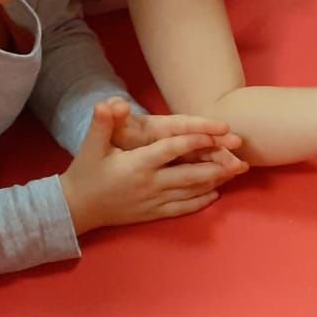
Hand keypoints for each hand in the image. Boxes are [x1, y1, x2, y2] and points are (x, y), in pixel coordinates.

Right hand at [61, 99, 244, 233]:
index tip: (217, 132)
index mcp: (137, 164)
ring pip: (191, 192)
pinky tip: (215, 194)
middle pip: (191, 174)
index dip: (196, 140)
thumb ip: (102, 123)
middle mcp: (150, 183)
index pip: (173, 149)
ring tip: (235, 172)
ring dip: (215, 182)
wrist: (76, 208)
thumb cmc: (85, 173)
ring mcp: (153, 201)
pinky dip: (201, 202)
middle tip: (241, 159)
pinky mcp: (153, 214)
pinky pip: (182, 209)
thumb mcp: (90, 146)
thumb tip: (110, 102)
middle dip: (218, 166)